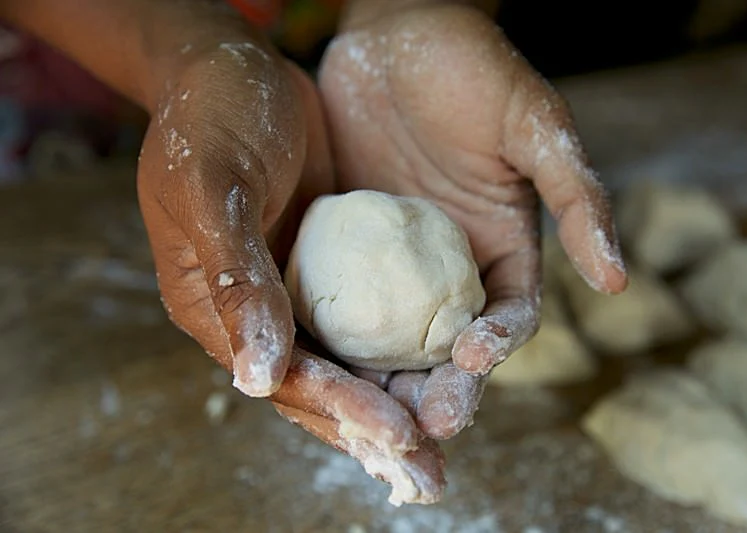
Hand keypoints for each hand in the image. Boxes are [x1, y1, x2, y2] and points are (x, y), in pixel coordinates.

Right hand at [136, 34, 445, 503]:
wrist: (233, 67)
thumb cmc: (208, 120)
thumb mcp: (212, 190)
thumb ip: (237, 280)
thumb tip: (256, 380)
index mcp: (214, 309)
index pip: (284, 377)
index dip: (341, 408)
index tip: (399, 433)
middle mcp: (255, 313)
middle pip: (319, 388)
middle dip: (376, 430)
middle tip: (432, 473)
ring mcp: (295, 290)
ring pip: (348, 362)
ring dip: (394, 401)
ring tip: (447, 436)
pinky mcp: (329, 266)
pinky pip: (366, 319)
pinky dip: (397, 349)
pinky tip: (441, 370)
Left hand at [319, 3, 627, 437]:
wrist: (392, 31)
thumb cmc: (472, 67)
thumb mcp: (532, 124)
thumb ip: (575, 195)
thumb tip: (617, 279)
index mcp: (501, 248)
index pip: (508, 317)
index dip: (497, 345)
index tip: (474, 362)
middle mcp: (449, 268)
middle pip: (449, 347)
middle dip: (440, 389)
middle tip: (421, 424)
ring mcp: (394, 265)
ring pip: (392, 339)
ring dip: (384, 381)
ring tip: (367, 414)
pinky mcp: (346, 250)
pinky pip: (338, 302)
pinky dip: (332, 336)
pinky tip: (314, 359)